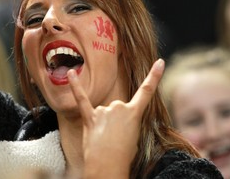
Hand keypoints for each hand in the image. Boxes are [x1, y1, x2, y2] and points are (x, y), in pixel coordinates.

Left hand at [67, 59, 164, 178]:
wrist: (107, 167)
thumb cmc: (123, 156)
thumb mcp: (133, 136)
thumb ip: (126, 121)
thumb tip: (114, 119)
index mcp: (134, 113)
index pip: (147, 91)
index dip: (155, 76)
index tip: (160, 62)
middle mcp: (119, 107)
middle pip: (118, 108)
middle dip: (116, 122)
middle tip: (115, 139)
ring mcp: (104, 112)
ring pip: (103, 112)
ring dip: (103, 125)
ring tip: (104, 140)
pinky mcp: (89, 118)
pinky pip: (82, 99)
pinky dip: (75, 86)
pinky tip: (69, 73)